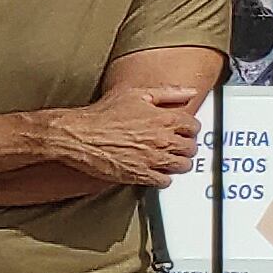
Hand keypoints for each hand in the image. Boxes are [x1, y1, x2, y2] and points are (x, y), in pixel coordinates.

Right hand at [46, 80, 208, 190]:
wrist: (78, 136)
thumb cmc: (102, 115)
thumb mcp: (135, 94)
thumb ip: (168, 93)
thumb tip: (190, 91)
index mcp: (165, 119)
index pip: (194, 126)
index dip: (189, 128)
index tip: (183, 130)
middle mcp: (163, 140)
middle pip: (190, 148)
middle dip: (185, 146)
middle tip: (177, 146)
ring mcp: (153, 159)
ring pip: (182, 166)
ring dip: (178, 163)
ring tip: (169, 160)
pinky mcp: (141, 174)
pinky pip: (165, 181)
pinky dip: (163, 178)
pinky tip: (155, 172)